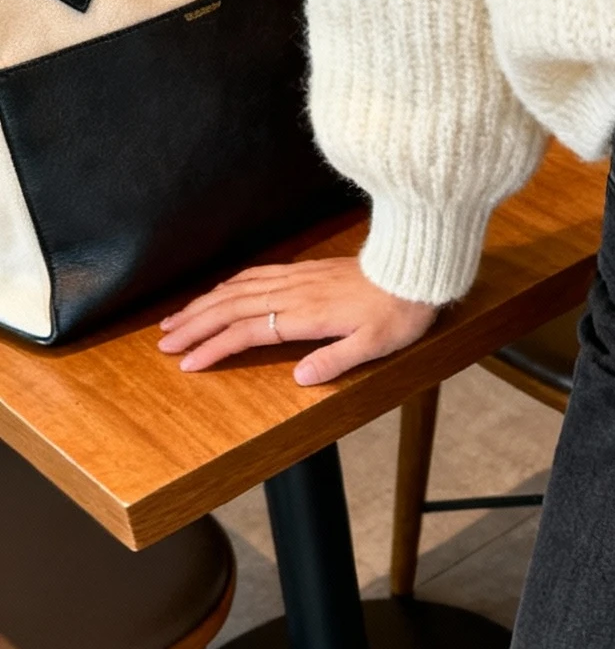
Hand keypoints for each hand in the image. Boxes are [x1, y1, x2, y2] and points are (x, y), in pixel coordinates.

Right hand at [158, 258, 437, 385]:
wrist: (415, 272)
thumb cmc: (398, 312)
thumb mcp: (374, 345)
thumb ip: (335, 360)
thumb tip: (299, 378)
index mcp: (304, 315)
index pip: (247, 332)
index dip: (214, 347)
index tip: (188, 362)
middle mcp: (293, 293)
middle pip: (231, 309)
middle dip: (194, 325)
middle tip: (164, 342)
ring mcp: (296, 279)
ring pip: (237, 290)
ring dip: (203, 305)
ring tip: (176, 319)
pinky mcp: (304, 270)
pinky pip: (256, 275)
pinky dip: (229, 285)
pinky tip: (217, 292)